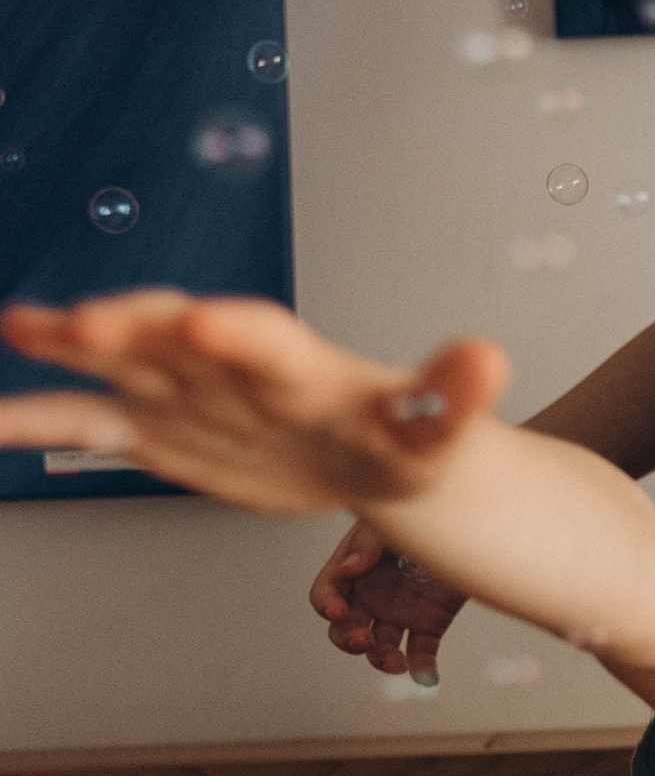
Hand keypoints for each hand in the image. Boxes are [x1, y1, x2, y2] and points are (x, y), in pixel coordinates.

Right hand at [0, 291, 509, 520]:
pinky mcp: (157, 426)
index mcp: (296, 366)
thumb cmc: (406, 434)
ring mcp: (185, 391)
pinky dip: (33, 416)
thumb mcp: (436, 427)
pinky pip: (86, 418)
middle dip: (133, 326)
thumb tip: (487, 358)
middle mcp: (229, 365)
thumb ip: (450, 397)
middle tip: (83, 322)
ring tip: (22, 325)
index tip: (207, 321)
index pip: (266, 340)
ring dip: (71, 345)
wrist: (379, 455)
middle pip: (175, 335)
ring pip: (118, 360)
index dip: (237, 334)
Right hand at [310, 520, 471, 681]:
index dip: (327, 606)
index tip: (338, 611)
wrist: (465, 522)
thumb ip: (366, 545)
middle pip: (346, 629)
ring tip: (396, 663)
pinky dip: (423, 669)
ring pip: (381, 647)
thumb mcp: (386, 524)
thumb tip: (348, 570)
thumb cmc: (418, 515)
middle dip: (348, 640)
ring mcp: (399, 612)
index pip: (326, 595)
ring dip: (382, 659)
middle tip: (363, 641)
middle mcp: (371, 596)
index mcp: (352, 571)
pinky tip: (427, 677)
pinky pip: (422, 653)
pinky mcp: (429, 624)